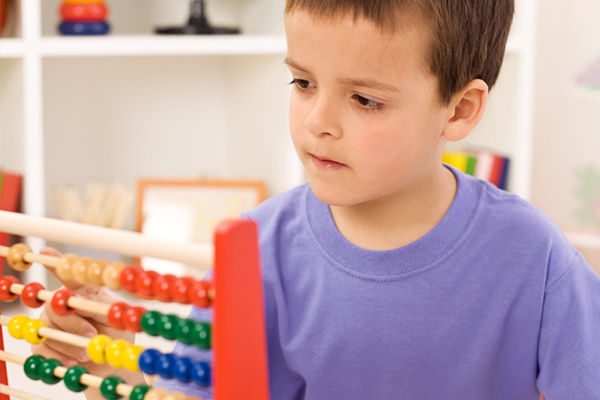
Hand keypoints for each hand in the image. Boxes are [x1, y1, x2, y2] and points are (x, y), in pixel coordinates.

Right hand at [32, 248, 145, 399]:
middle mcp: (63, 305)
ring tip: (88, 352)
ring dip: (71, 344)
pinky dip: (61, 357)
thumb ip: (99, 306)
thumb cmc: (116, 336)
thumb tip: (77, 299)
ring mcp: (50, 324)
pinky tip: (74, 362)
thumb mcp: (116, 319)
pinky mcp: (42, 344)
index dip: (58, 264)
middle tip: (92, 335)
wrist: (111, 364)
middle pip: (55, 306)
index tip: (46, 253)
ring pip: (48, 328)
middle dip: (75, 324)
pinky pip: (42, 348)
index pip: (70, 275)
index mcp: (85, 292)